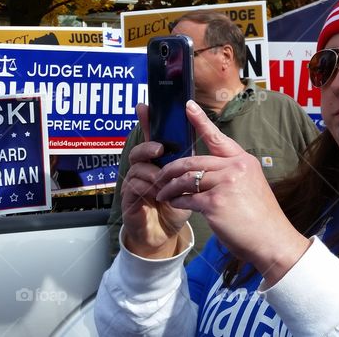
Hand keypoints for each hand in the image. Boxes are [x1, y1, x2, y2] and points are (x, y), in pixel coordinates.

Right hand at [120, 103, 191, 258]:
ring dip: (153, 174)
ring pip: (137, 169)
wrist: (166, 234)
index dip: (147, 121)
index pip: (152, 137)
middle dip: (148, 147)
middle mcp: (143, 169)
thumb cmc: (178, 205)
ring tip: (165, 183)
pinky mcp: (129, 200)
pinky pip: (133, 188)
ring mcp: (133, 184)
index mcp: (159, 162)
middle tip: (160, 150)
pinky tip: (159, 195)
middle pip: (139, 150)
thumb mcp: (190, 182)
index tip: (144, 105)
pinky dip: (147, 189)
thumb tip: (209, 138)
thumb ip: (193, 163)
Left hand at [156, 101, 310, 284]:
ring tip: (162, 195)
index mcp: (244, 161)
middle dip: (170, 170)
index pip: (218, 138)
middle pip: (193, 161)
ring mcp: (226, 184)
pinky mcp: (215, 203)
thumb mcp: (251, 186)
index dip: (201, 121)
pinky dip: (177, 202)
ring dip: (169, 188)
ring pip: (186, 179)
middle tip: (159, 178)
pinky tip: (175, 206)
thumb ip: (230, 175)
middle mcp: (236, 168)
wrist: (272, 240)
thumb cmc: (260, 218)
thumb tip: (203, 175)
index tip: (187, 106)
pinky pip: (187, 199)